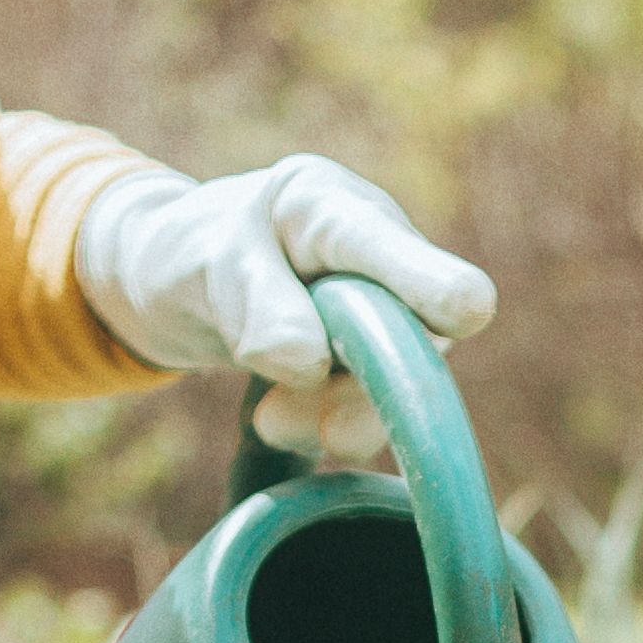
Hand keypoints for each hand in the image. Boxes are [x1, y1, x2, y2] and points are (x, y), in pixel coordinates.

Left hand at [73, 154, 497, 387]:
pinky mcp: (371, 359)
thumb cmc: (192, 254)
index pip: (379, 243)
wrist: (177, 283)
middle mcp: (372, 254)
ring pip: (391, 378)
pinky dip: (320, 424)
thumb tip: (307, 365)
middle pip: (407, 326)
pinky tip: (273, 417)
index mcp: (326, 206)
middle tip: (323, 435)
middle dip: (368, 388)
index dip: (428, 280)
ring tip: (268, 421)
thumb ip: (256, 307)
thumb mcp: (204, 269)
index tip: (466, 311)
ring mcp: (380, 307)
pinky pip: (364, 405)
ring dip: (335, 416)